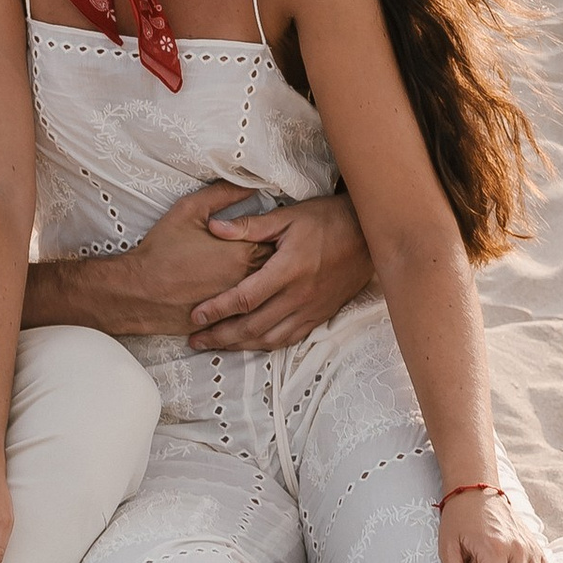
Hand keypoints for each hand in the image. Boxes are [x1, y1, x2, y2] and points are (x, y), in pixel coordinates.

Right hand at [120, 182, 273, 331]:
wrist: (138, 291)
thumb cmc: (162, 249)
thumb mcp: (190, 210)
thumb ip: (224, 194)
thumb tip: (253, 186)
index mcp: (243, 251)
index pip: (277, 241)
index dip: (277, 235)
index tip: (276, 231)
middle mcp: (247, 280)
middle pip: (277, 270)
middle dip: (276, 260)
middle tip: (276, 251)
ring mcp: (238, 306)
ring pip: (266, 294)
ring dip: (267, 284)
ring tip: (265, 274)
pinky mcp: (226, 323)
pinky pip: (249, 314)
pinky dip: (252, 306)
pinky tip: (247, 298)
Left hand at [187, 189, 371, 351]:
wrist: (367, 236)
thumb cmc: (326, 220)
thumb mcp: (288, 216)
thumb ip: (249, 226)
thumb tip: (214, 228)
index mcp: (288, 270)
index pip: (245, 297)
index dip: (218, 309)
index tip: (195, 316)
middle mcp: (299, 296)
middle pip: (253, 326)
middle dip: (221, 336)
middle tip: (195, 340)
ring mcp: (311, 310)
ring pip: (270, 338)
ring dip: (241, 345)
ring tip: (216, 346)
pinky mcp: (320, 316)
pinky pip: (289, 339)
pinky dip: (266, 345)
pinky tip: (251, 344)